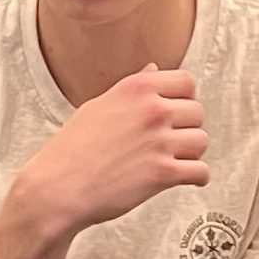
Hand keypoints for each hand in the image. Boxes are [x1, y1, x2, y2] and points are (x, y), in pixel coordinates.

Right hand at [18, 65, 207, 235]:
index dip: (184, 100)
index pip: (186, 83)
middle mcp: (151, 110)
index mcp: (137, 88)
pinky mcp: (163, 173)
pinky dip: (198, 178)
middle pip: (197, 113)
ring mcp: (158, 141)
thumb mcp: (98, 106)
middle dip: (188, 129)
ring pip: (201, 141)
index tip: (174, 116)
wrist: (57, 188)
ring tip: (175, 162)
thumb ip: (132, 88)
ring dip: (192, 154)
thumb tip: (155, 70)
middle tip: (171, 145)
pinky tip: (186, 180)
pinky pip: (201, 171)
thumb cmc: (72, 150)